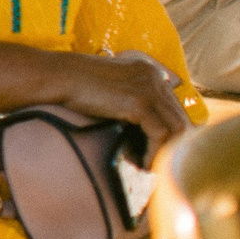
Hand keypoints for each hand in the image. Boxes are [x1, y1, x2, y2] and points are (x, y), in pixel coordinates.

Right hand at [47, 49, 192, 155]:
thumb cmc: (76, 85)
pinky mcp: (140, 102)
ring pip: (177, 128)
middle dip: (171, 145)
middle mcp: (156, 78)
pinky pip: (160, 134)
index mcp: (151, 72)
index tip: (156, 151)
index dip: (169, 133)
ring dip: (165, 152)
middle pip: (181, 118)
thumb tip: (144, 127)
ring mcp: (150, 89)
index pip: (175, 108)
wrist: (58, 76)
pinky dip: (153, 152)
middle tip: (154, 163)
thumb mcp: (113, 87)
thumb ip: (132, 98)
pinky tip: (140, 162)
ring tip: (148, 166)